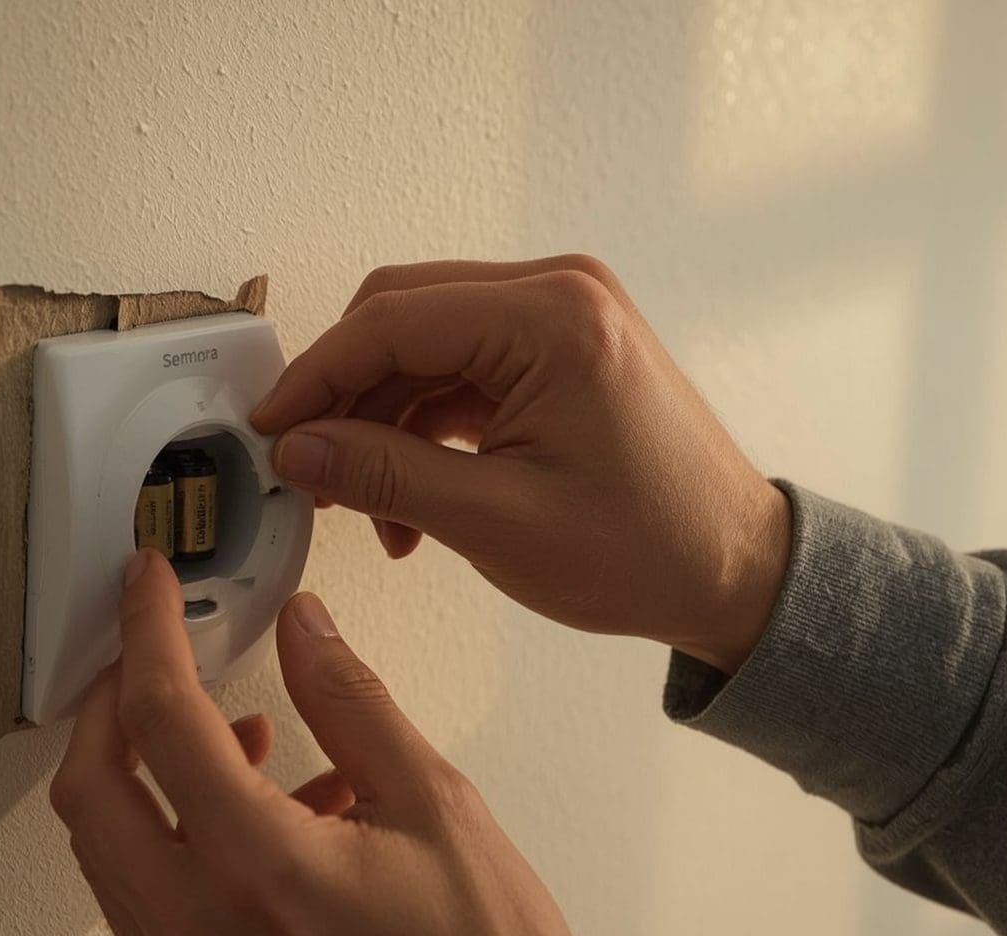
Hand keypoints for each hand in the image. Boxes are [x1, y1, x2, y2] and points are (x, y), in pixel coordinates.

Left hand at [51, 550, 599, 935]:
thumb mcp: (437, 805)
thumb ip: (352, 702)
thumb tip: (303, 627)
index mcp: (261, 870)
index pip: (162, 721)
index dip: (147, 634)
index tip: (148, 587)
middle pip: (91, 794)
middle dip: (110, 707)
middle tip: (152, 658)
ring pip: (106, 855)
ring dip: (142, 779)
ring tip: (236, 739)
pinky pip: (143, 910)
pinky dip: (171, 845)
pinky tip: (258, 818)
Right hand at [251, 255, 789, 673]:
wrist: (736, 571)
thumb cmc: (649, 549)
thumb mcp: (494, 521)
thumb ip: (385, 474)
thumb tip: (298, 448)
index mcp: (553, 318)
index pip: (392, 320)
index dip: (316, 376)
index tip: (269, 427)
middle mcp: (561, 293)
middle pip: (402, 315)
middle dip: (344, 393)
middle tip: (304, 462)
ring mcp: (565, 315)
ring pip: (426, 343)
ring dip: (383, 418)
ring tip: (367, 505)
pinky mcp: (562, 348)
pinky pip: (462, 365)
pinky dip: (424, 423)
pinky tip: (411, 494)